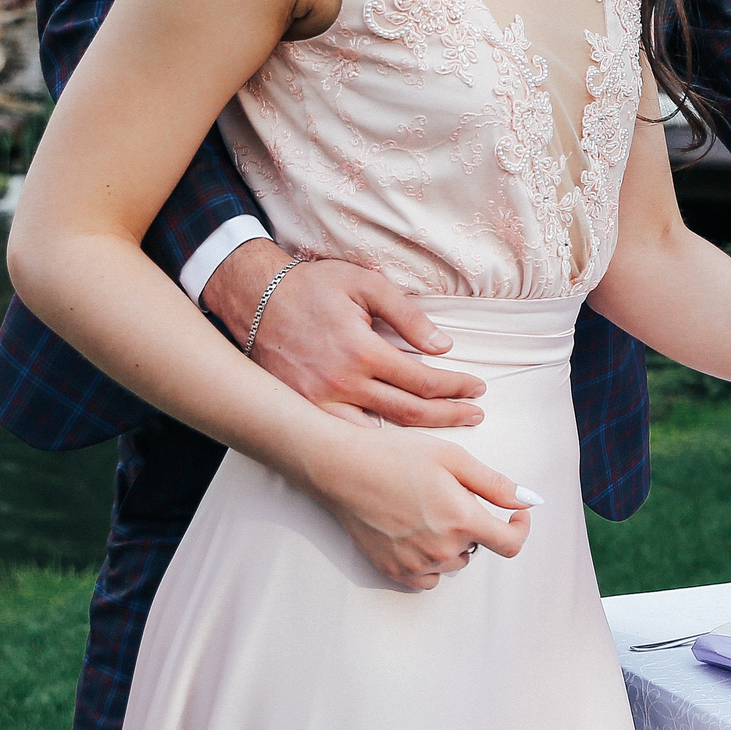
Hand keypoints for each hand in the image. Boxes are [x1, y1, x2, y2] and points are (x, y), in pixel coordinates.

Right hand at [204, 239, 485, 426]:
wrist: (253, 297)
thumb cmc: (312, 286)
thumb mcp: (365, 284)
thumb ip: (408, 316)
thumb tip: (444, 346)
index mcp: (362, 351)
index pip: (424, 380)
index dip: (456, 386)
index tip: (477, 387)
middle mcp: (342, 384)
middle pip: (410, 412)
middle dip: (449, 415)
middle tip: (476, 414)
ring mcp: (320, 404)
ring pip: (381, 432)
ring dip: (420, 437)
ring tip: (449, 436)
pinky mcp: (304, 411)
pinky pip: (348, 436)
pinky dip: (377, 443)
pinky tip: (400, 444)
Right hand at [293, 426, 538, 590]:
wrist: (342, 468)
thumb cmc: (394, 456)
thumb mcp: (452, 458)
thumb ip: (495, 484)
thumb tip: (528, 500)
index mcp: (461, 520)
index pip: (509, 544)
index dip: (519, 528)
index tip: (515, 515)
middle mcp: (441, 549)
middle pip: (476, 547)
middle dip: (473, 524)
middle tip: (446, 493)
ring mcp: (415, 564)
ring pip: (452, 561)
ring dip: (451, 542)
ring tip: (426, 509)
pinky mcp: (392, 571)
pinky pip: (427, 578)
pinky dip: (430, 561)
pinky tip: (415, 534)